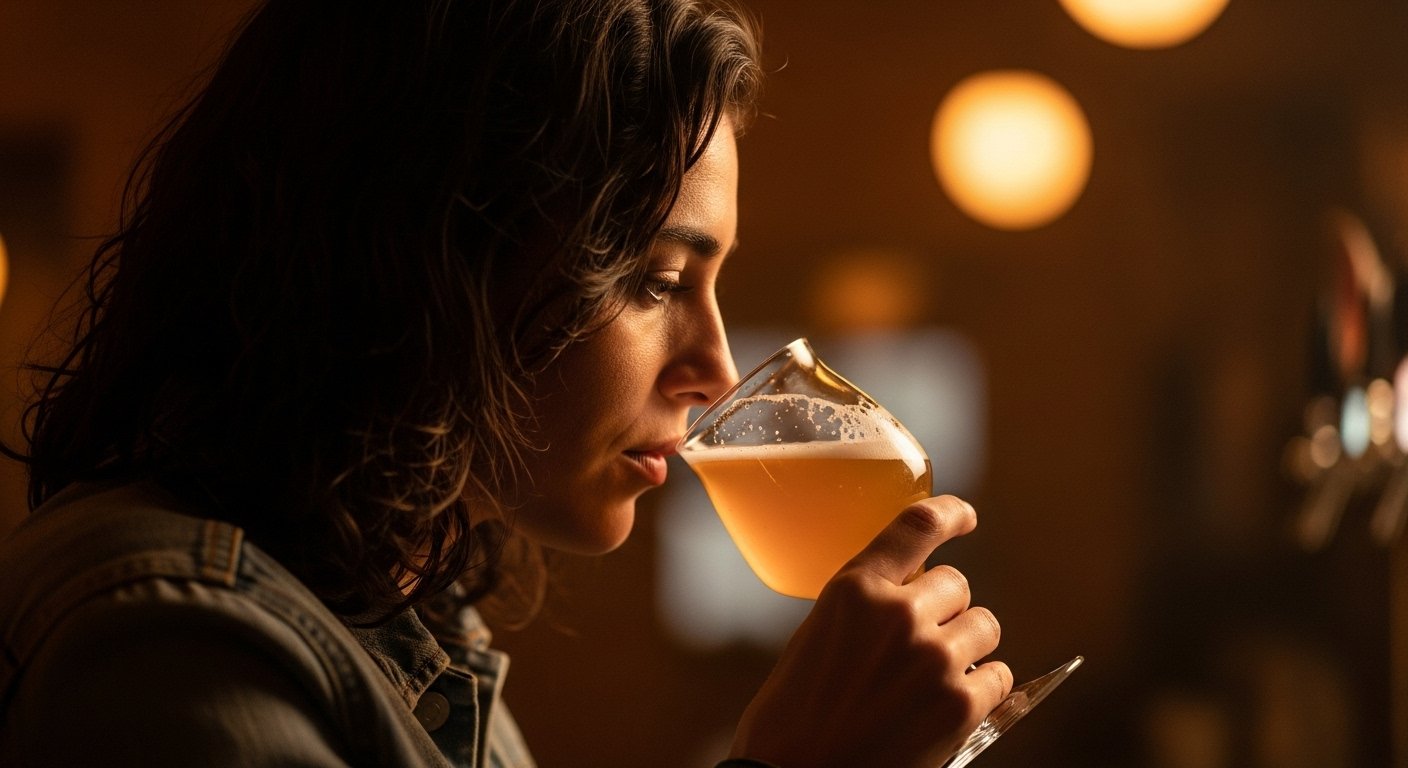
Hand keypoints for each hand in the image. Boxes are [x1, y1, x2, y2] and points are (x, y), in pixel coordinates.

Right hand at [729, 496, 1011, 767]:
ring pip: (985, 626)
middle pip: (958, 585)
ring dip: (968, 647)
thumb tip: (907, 600)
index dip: (951, 514)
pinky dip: (982, 691)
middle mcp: (898, 614)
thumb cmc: (792, 719)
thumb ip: (864, 609)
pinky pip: (998, 676)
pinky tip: (949, 707)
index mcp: (854, 589)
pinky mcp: (960, 704)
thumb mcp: (816, 639)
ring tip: (934, 679)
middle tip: (919, 647)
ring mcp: (934, 658)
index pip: (917, 525)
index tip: (966, 517)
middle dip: (945, 611)